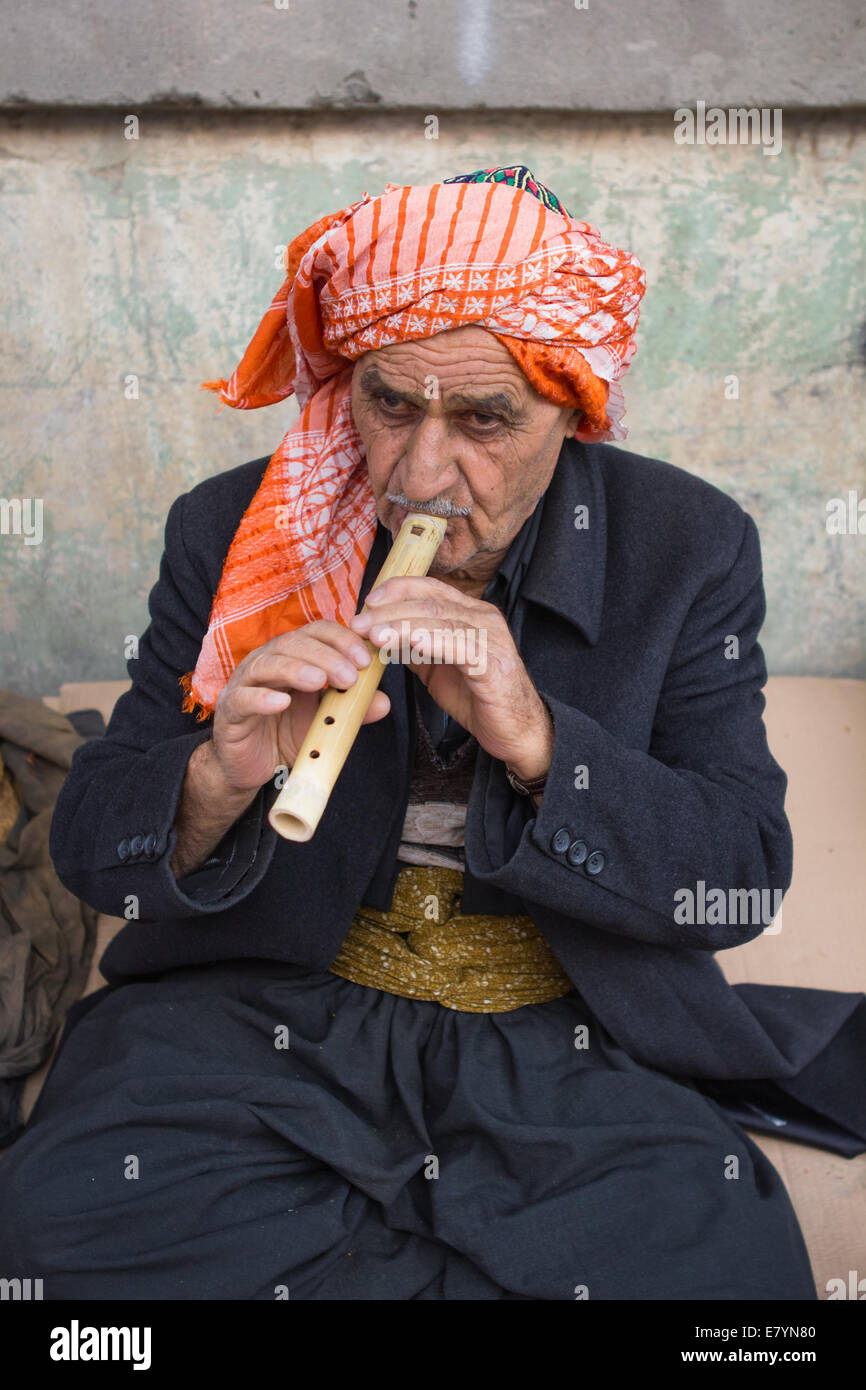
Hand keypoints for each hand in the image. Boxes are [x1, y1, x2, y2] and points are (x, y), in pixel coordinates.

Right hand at [210, 620, 390, 793]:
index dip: (342, 640)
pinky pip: (243, 699)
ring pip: (268, 665)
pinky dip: (262, 699)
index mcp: (293, 656)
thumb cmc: (287, 733)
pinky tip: (282, 703)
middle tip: (349, 676)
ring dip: (296, 670)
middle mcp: (268, 662)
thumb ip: (353, 709)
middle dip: (325, 656)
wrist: (252, 766)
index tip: (366, 659)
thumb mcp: (326, 721)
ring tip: (320, 682)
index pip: (317, 632)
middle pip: (294, 643)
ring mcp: (246, 684)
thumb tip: (384, 702)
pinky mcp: (230, 711)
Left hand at [349, 576, 553, 779]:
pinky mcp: (494, 665)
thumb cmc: (478, 698)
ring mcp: (491, 640)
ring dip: (403, 626)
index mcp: (470, 614)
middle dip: (390, 610)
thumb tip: (380, 634)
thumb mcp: (437, 667)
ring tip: (375, 635)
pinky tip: (412, 644)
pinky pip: (461, 647)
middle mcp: (483, 619)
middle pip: (431, 602)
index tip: (367, 602)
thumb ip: (414, 647)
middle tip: (360, 623)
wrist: (515, 732)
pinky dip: (434, 642)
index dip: (397, 589)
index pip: (430, 588)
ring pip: (441, 621)